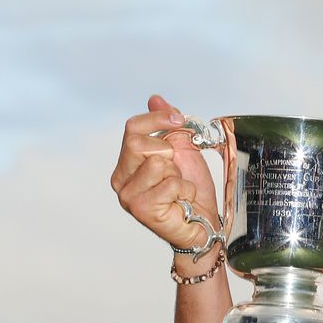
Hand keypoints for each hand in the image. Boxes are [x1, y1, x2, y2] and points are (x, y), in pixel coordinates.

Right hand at [110, 94, 218, 252]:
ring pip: (158, 163)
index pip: (132, 128)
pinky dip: (184, 190)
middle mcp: (120, 179)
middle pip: (139, 143)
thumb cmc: (190, 190)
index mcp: (127, 163)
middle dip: (169, 153)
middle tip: (176, 172)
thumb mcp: (183, 151)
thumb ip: (168, 126)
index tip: (179, 120)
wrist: (202, 224)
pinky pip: (170, 183)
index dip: (157, 119)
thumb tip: (154, 98)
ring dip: (178, 175)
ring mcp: (127, 195)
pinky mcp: (141, 209)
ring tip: (178, 190)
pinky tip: (181, 202)